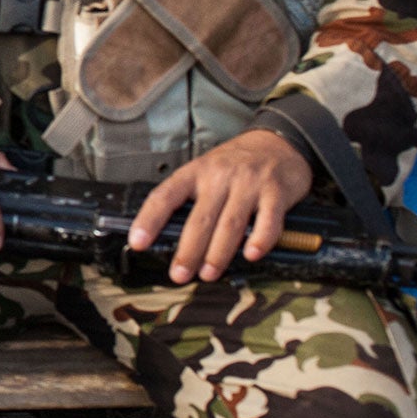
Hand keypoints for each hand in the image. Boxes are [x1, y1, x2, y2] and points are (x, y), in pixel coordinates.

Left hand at [127, 128, 312, 282]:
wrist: (278, 142)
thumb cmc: (234, 164)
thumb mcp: (205, 171)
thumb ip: (191, 198)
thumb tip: (168, 237)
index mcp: (195, 172)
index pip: (165, 196)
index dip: (149, 220)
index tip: (138, 243)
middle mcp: (219, 177)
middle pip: (199, 218)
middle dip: (188, 251)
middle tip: (179, 274)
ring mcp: (249, 184)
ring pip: (230, 223)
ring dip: (218, 253)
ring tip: (208, 274)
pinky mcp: (276, 193)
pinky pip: (268, 220)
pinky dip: (260, 239)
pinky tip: (251, 255)